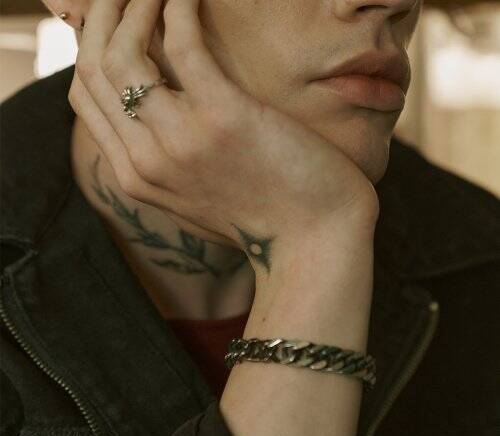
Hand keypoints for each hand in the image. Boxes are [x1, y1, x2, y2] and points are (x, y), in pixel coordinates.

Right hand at [69, 0, 378, 270]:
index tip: (113, 22)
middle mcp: (147, 159)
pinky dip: (179, 6)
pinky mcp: (222, 117)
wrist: (312, 243)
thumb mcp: (199, 199)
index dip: (90, 48)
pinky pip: (183, 43)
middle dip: (102, 16)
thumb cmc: (265, 217)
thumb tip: (158, 118)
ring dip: (135, 4)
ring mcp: (180, 139)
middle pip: (94, 69)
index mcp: (137, 178)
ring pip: (124, 52)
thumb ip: (167, 165)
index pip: (87, 97)